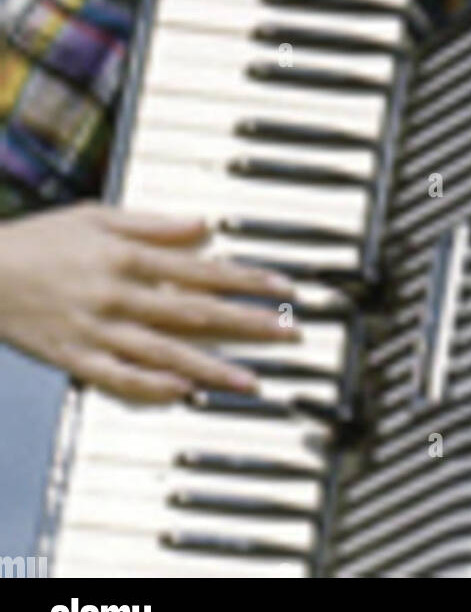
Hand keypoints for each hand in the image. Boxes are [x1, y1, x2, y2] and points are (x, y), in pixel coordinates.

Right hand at [0, 203, 296, 402]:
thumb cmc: (40, 240)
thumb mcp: (97, 216)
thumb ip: (154, 225)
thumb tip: (203, 226)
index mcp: (128, 257)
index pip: (202, 270)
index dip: (247, 280)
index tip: (283, 288)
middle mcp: (119, 296)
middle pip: (195, 314)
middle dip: (246, 326)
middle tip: (288, 335)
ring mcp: (98, 331)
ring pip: (166, 353)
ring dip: (213, 368)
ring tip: (251, 381)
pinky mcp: (76, 360)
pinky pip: (120, 380)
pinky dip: (152, 389)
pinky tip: (184, 395)